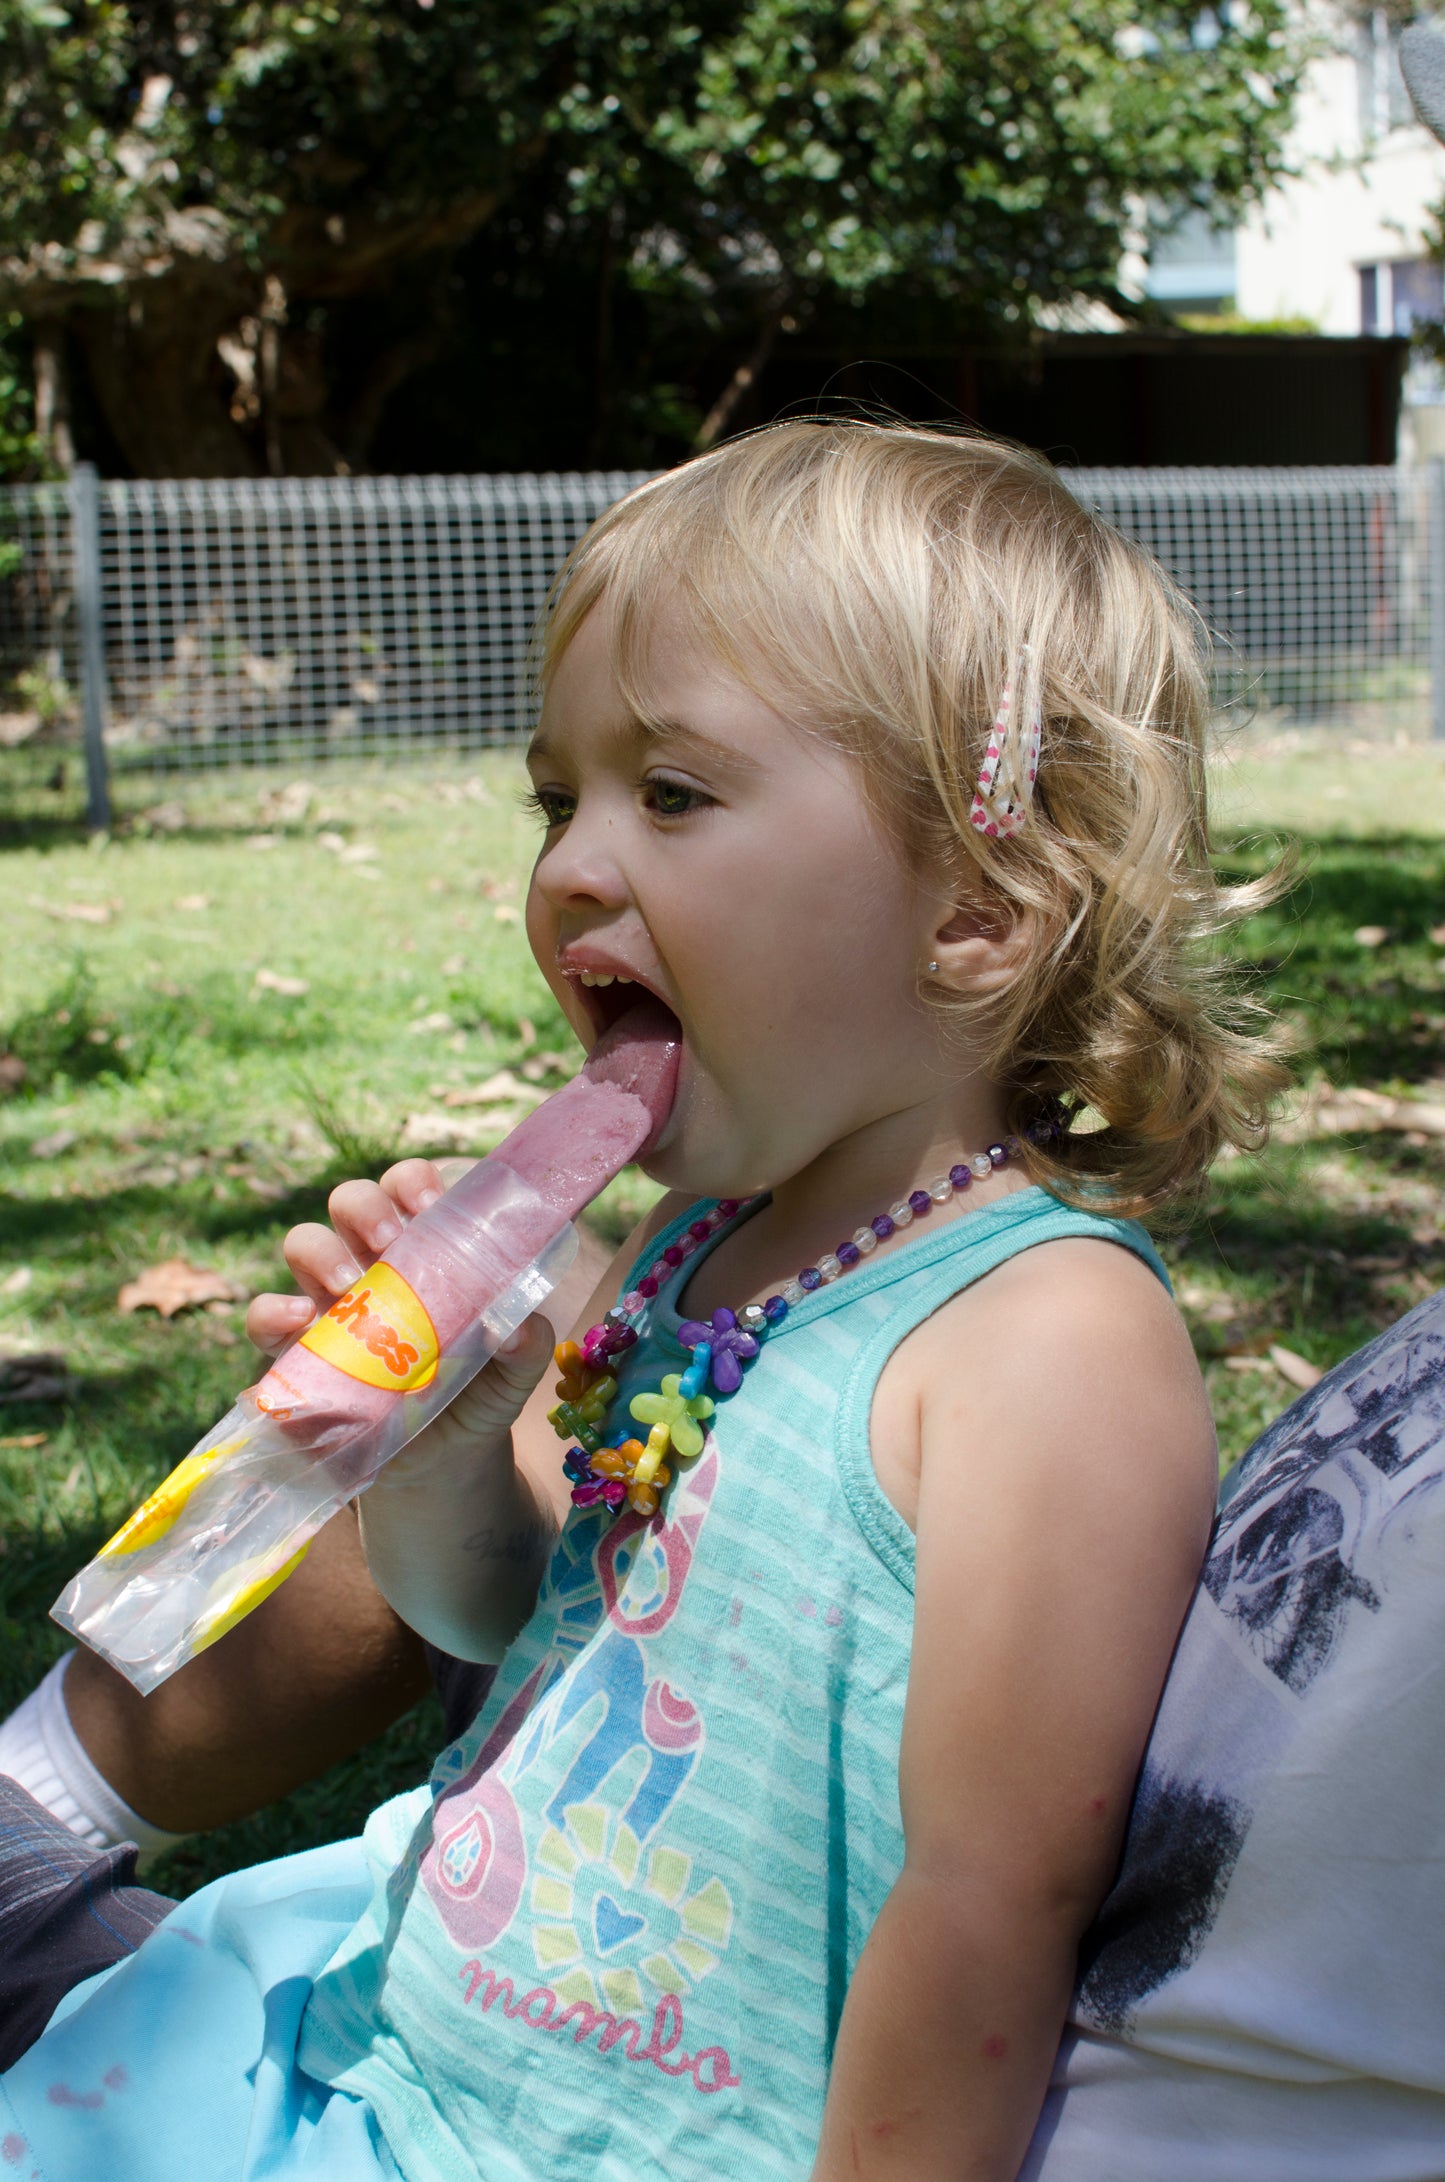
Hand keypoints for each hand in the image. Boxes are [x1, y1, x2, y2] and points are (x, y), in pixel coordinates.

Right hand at [247, 1158, 562, 1656]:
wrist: (445, 1459)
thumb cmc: (481, 1391)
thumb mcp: (515, 1371)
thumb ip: (527, 1345)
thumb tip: (516, 1327)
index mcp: (424, 1248)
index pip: (408, 1188)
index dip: (413, 1184)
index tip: (431, 1206)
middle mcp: (372, 1262)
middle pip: (351, 1202)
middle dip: (366, 1208)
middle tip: (392, 1243)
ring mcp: (330, 1303)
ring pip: (304, 1244)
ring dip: (321, 1253)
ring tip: (349, 1287)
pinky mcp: (298, 1351)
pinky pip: (265, 1320)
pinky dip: (272, 1314)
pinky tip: (299, 1322)